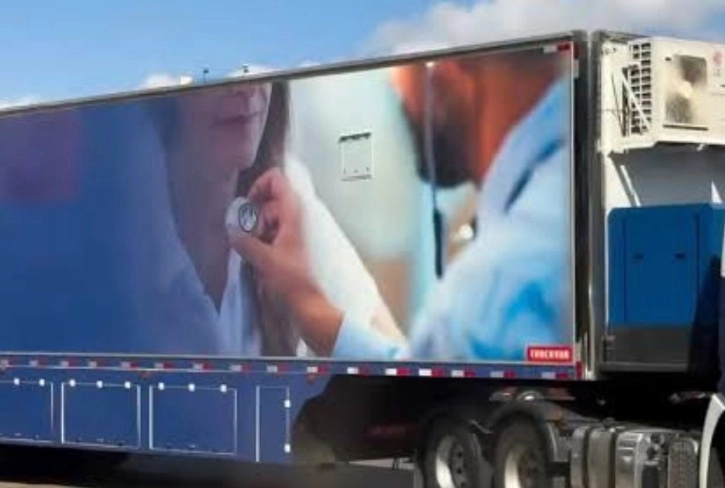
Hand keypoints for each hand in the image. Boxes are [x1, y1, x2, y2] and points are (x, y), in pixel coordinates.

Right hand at [229, 168, 342, 354]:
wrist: (308, 302)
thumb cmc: (291, 280)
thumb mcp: (264, 259)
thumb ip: (245, 241)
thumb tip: (231, 230)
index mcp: (293, 213)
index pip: (277, 180)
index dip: (259, 187)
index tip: (248, 207)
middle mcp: (297, 217)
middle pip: (270, 201)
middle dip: (256, 216)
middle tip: (251, 237)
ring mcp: (296, 230)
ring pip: (271, 218)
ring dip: (259, 231)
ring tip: (256, 251)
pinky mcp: (294, 244)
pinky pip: (275, 232)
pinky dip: (265, 240)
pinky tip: (260, 257)